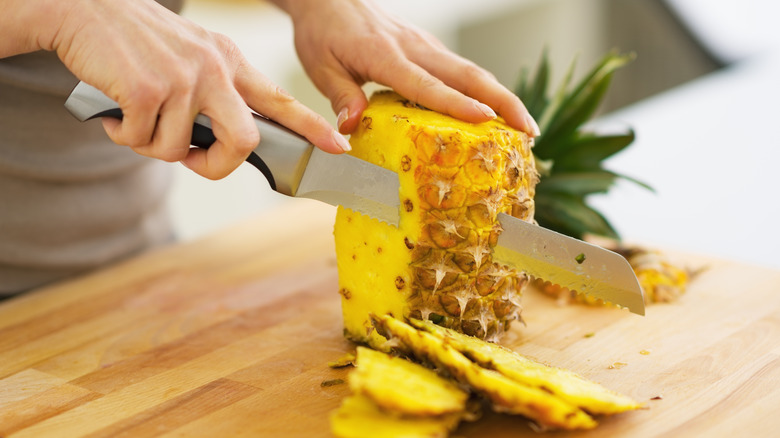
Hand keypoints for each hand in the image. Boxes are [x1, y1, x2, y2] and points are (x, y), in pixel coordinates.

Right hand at [9, 0, 350, 179]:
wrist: (85, 9)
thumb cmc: (139, 43)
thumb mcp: (193, 56)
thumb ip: (216, 95)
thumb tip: (219, 148)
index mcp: (230, 62)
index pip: (280, 100)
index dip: (311, 127)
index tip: (337, 147)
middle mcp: (214, 69)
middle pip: (244, 141)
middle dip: (216, 166)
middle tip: (189, 159)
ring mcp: (183, 78)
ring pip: (178, 149)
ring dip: (149, 145)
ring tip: (133, 116)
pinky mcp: (146, 88)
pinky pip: (140, 141)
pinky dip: (121, 134)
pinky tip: (112, 110)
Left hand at [273, 0, 539, 136]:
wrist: (330, 0)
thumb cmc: (324, 35)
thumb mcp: (321, 67)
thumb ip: (341, 97)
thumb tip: (352, 128)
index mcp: (385, 55)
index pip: (426, 83)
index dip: (456, 103)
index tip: (485, 119)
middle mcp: (414, 48)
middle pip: (468, 75)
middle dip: (502, 102)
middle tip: (528, 131)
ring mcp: (426, 46)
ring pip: (472, 72)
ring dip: (502, 98)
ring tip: (526, 128)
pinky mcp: (429, 49)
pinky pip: (462, 71)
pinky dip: (485, 91)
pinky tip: (498, 113)